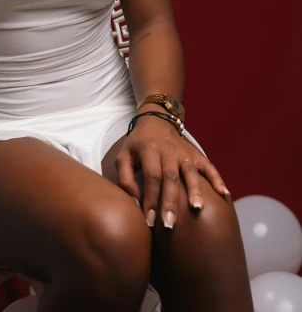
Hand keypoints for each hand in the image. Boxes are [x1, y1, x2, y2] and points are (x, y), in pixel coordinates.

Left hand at [115, 114, 229, 228]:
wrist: (156, 120)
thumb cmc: (138, 144)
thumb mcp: (123, 156)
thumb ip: (125, 179)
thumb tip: (135, 203)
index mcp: (149, 150)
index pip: (151, 177)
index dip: (151, 199)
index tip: (150, 221)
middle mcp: (168, 151)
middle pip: (170, 177)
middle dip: (170, 201)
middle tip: (170, 224)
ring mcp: (184, 152)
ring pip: (190, 171)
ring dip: (194, 190)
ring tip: (197, 209)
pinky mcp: (196, 153)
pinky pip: (208, 166)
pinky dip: (216, 179)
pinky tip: (223, 194)